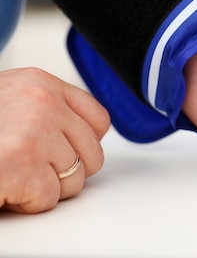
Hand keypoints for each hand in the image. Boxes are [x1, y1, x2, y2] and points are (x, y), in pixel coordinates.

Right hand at [0, 68, 109, 212]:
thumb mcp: (8, 102)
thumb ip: (45, 110)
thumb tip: (85, 137)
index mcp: (40, 83)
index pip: (98, 120)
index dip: (79, 146)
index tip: (57, 153)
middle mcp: (42, 102)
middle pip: (91, 155)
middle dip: (61, 173)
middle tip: (24, 168)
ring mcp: (33, 131)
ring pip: (74, 181)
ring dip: (42, 189)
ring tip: (10, 173)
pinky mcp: (20, 164)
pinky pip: (48, 199)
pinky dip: (24, 202)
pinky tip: (3, 185)